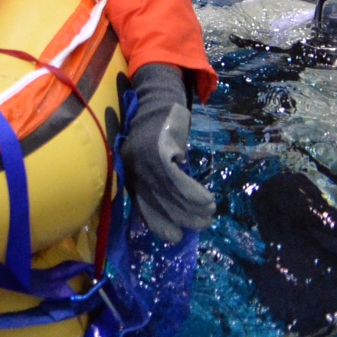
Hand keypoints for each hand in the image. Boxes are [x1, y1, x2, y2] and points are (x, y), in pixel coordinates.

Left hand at [120, 63, 215, 242]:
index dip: (157, 223)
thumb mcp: (150, 161)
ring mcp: (143, 159)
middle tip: (199, 226)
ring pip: (168, 194)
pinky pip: (176, 179)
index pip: (140, 206)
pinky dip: (193, 193)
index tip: (173, 236)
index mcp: (128, 174)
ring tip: (208, 215)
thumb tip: (176, 213)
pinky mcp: (157, 149)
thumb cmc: (158, 133)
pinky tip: (207, 201)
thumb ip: (156, 183)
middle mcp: (131, 169)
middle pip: (155, 203)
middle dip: (179, 219)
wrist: (157, 100)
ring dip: (191, 208)